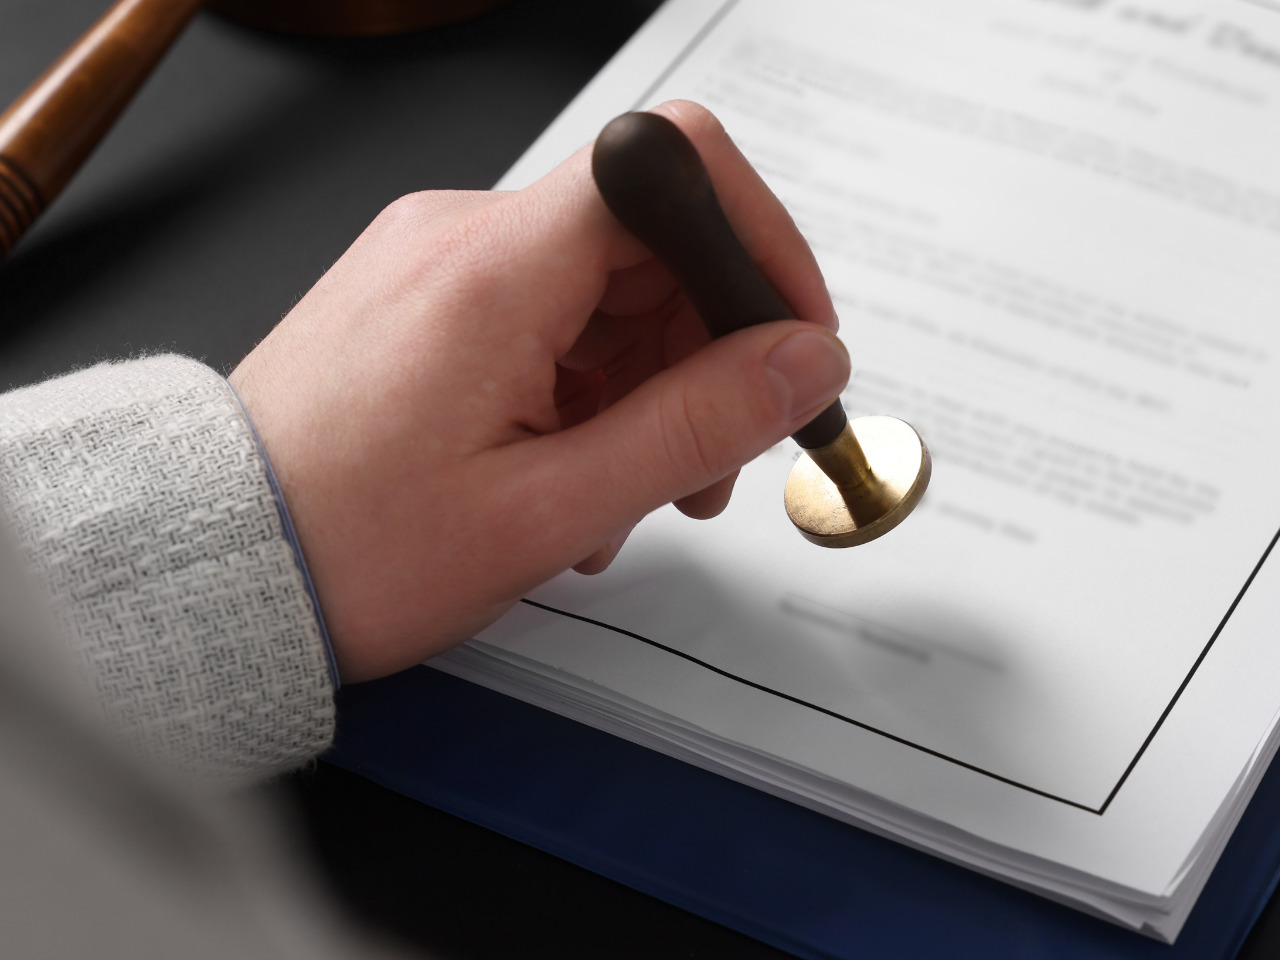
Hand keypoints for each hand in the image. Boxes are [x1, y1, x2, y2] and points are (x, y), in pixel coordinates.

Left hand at [229, 100, 848, 682]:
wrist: (216, 565)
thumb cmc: (347, 550)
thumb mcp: (548, 510)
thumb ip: (694, 427)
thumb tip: (804, 365)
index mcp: (493, 270)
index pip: (674, 167)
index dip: (758, 243)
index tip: (790, 335)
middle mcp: (461, 236)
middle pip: (650, 241)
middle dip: (708, 349)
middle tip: (710, 462)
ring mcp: (438, 263)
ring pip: (605, 288)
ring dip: (648, 385)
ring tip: (626, 493)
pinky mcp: (425, 299)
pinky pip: (547, 316)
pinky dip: (588, 386)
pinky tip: (573, 471)